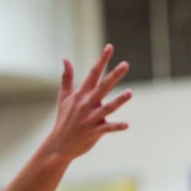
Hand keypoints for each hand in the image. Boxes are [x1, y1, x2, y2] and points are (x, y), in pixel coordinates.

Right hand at [39, 44, 131, 161]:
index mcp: (81, 94)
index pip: (93, 73)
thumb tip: (66, 59)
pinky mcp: (94, 132)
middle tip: (126, 64)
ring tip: (130, 93)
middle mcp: (87, 104)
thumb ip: (67, 78)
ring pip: (108, 107)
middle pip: (103, 87)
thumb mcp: (63, 97)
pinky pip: (107, 128)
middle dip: (114, 75)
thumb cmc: (64, 119)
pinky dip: (116, 127)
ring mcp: (91, 118)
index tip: (110, 47)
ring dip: (119, 101)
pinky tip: (126, 125)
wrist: (59, 144)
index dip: (102, 60)